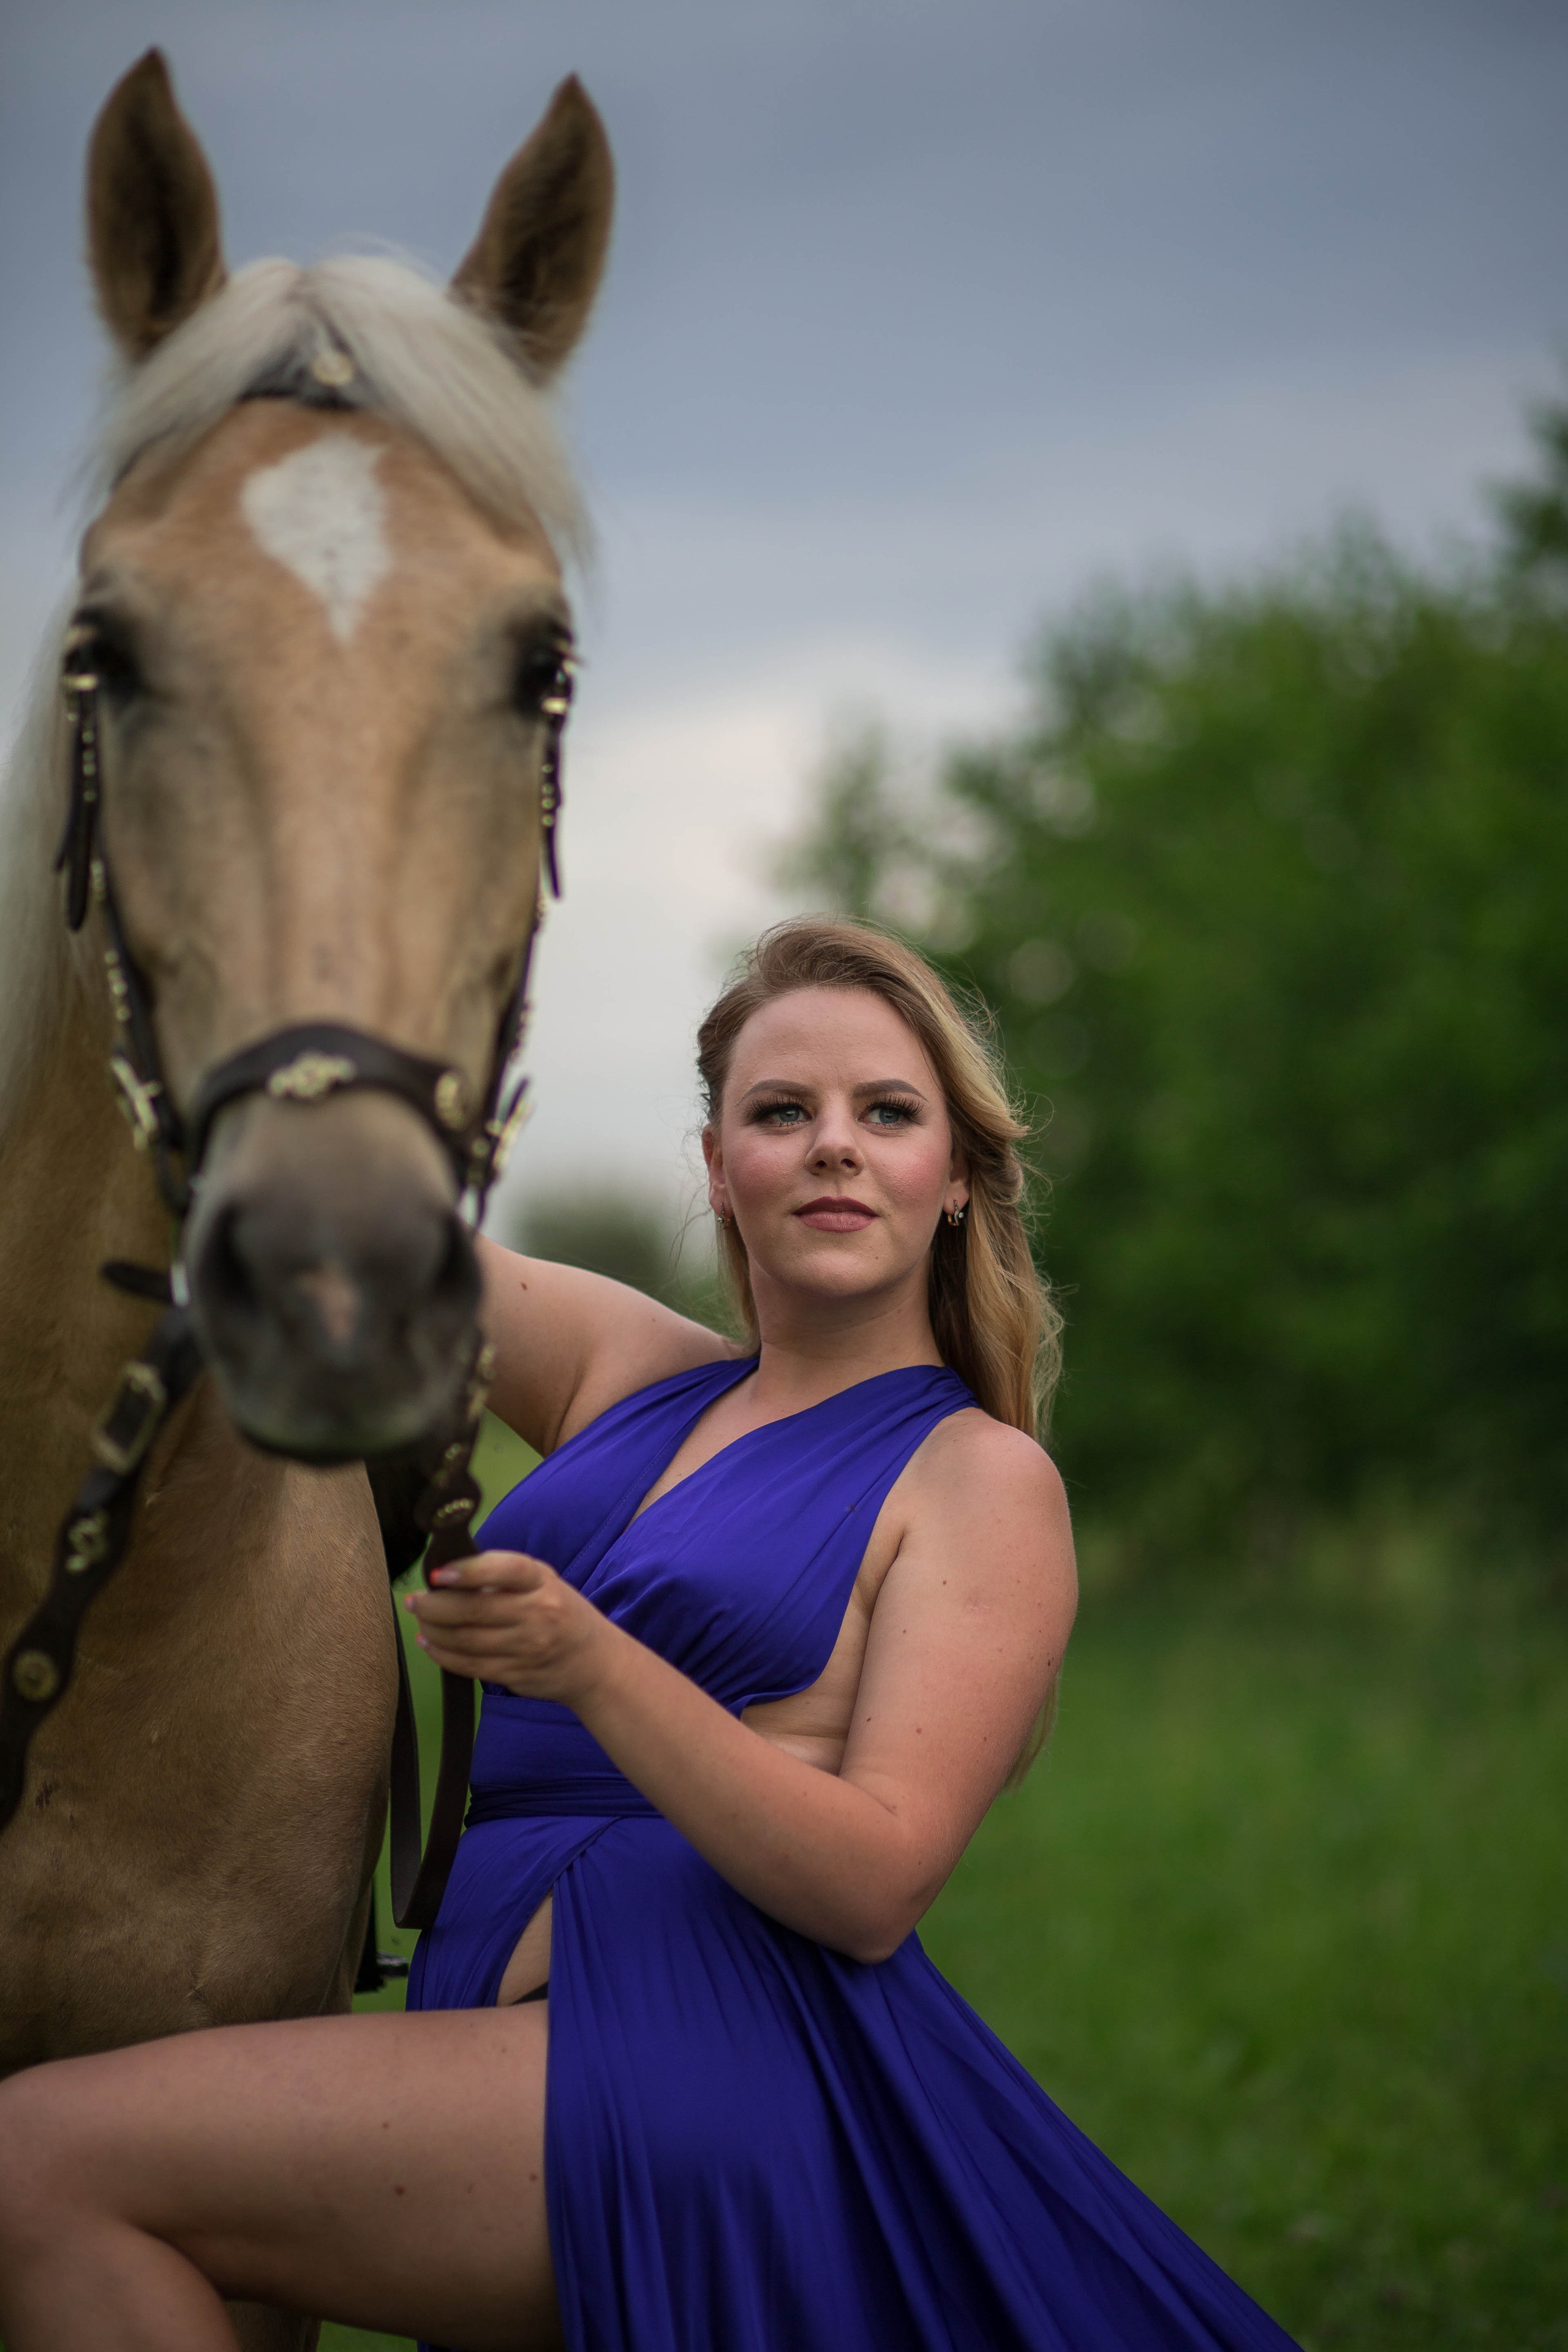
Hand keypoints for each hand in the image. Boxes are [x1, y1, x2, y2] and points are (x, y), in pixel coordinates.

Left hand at [403, 1551, 610, 1703]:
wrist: (593, 1663)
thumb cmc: (559, 1612)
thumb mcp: (542, 1583)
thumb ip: (503, 1576)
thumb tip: (446, 1573)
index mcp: (542, 1582)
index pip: (505, 1570)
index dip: (469, 1571)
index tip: (438, 1574)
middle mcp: (537, 1614)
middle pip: (474, 1610)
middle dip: (434, 1605)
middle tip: (414, 1600)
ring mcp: (526, 1648)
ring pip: (465, 1640)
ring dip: (433, 1630)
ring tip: (420, 1620)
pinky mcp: (515, 1675)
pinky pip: (469, 1666)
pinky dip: (442, 1655)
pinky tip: (430, 1643)